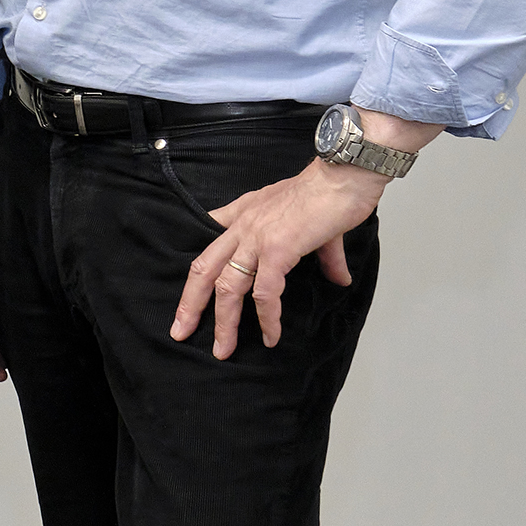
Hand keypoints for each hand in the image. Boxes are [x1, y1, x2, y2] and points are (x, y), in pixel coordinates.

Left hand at [172, 157, 379, 358]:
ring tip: (224, 349)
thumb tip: (338, 278)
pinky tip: (270, 336)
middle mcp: (242, 227)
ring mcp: (257, 239)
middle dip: (190, 305)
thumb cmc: (330, 193)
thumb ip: (321, 256)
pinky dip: (266, 318)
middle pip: (204, 270)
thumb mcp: (314, 226)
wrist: (344, 176)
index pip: (209, 248)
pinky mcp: (278, 249)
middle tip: (180, 331)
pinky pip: (264, 292)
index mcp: (243, 216)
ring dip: (225, 323)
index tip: (187, 299)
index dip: (196, 275)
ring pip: (227, 287)